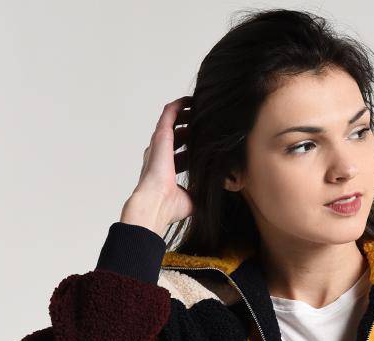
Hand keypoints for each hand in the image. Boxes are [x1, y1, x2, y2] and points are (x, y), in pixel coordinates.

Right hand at [120, 97, 193, 236]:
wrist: (157, 203)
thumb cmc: (170, 206)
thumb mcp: (192, 199)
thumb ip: (202, 192)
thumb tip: (216, 191)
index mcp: (167, 171)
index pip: (181, 156)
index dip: (193, 150)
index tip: (207, 147)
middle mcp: (161, 155)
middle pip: (177, 137)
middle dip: (191, 130)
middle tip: (207, 126)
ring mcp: (160, 144)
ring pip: (173, 122)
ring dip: (186, 115)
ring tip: (200, 109)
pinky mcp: (161, 135)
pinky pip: (169, 113)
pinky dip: (179, 105)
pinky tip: (191, 100)